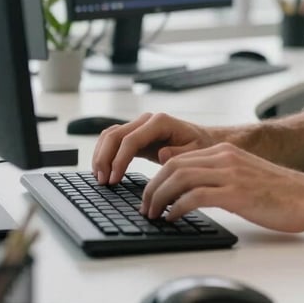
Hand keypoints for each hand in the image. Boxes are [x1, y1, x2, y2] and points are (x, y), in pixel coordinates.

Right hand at [92, 112, 220, 184]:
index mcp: (160, 122)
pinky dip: (104, 153)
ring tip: (100, 179)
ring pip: (110, 135)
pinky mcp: (136, 135)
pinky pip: (113, 140)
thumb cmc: (200, 146)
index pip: (130, 139)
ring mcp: (139, 126)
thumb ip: (179, 154)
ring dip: (101, 156)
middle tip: (103, 182)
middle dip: (105, 158)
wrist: (203, 140)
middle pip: (115, 135)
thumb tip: (162, 154)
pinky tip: (103, 171)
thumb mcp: (195, 152)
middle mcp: (147, 120)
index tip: (113, 180)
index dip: (119, 160)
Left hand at [139, 142, 303, 233]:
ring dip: (159, 197)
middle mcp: (225, 157)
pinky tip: (173, 218)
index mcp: (226, 152)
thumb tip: (192, 190)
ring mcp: (230, 174)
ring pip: (179, 178)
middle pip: (173, 165)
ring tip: (154, 214)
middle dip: (152, 187)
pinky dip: (177, 207)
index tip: (150, 195)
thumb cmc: (281, 193)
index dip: (158, 177)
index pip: (179, 158)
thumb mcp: (244, 176)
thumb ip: (219, 177)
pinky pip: (195, 196)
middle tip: (145, 207)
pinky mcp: (236, 193)